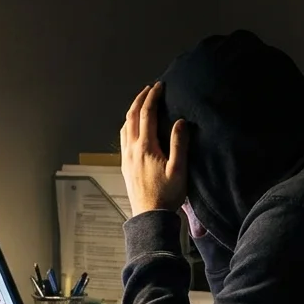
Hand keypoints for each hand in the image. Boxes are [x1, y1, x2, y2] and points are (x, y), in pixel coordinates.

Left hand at [120, 82, 187, 214]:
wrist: (149, 216)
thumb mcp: (178, 169)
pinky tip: (133, 127)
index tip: (159, 86)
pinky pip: (123, 137)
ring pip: (125, 126)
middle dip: (140, 99)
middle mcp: (132, 149)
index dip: (153, 97)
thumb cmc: (167, 195)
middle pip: (132, 116)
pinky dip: (128, 124)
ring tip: (141, 103)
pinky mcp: (125, 165)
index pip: (147, 114)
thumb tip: (180, 121)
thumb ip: (179, 143)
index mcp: (146, 147)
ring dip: (132, 111)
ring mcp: (126, 157)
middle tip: (149, 89)